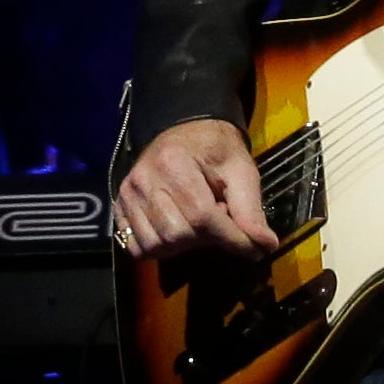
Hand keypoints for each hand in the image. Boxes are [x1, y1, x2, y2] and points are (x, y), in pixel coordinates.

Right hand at [113, 117, 276, 261]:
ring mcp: (126, 196)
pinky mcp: (118, 209)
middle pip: (178, 234)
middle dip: (209, 239)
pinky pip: (138, 248)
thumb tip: (265, 245)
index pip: (202, 216)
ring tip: (201, 221)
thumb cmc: (216, 150)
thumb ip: (250, 209)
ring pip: (157, 245)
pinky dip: (163, 248)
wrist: (185, 133)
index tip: (256, 250)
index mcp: (174, 162)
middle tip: (222, 220)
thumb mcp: (241, 170)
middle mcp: (143, 180)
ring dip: (186, 245)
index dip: (232, 239)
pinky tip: (180, 229)